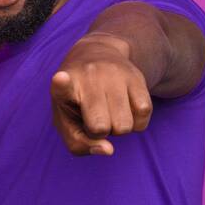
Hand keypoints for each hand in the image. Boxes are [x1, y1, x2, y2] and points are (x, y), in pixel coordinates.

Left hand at [49, 33, 152, 155]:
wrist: (98, 55)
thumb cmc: (77, 101)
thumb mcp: (67, 122)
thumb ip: (79, 144)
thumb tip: (108, 150)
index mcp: (63, 88)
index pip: (61, 86)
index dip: (61, 84)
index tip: (61, 78)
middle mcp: (88, 76)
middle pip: (100, 127)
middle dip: (99, 132)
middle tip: (93, 116)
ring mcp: (113, 74)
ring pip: (124, 126)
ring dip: (118, 128)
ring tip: (108, 110)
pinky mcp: (136, 76)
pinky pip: (143, 114)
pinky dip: (136, 122)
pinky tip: (125, 110)